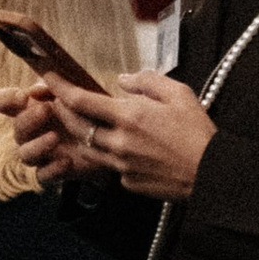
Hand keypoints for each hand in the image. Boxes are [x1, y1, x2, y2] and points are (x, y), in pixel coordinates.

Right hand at [0, 74, 94, 183]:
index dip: (5, 100)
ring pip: (25, 154)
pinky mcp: (53, 172)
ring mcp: (41, 153)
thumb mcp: (75, 93)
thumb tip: (35, 90)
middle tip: (47, 109)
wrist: (111, 139)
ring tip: (55, 137)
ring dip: (37, 145)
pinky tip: (67, 161)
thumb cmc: (89, 110)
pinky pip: (42, 176)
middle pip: (17, 128)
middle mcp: (31, 132)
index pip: (4, 103)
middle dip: (29, 119)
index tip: (22, 96)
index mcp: (31, 108)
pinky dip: (52, 169)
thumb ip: (56, 88)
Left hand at [71, 69, 216, 200]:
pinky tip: (116, 147)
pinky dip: (107, 154)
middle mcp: (119, 141)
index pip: (81, 100)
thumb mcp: (178, 93)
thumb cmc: (198, 132)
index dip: (60, 87)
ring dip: (80, 133)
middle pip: (76, 126)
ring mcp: (121, 165)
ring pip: (87, 148)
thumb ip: (147, 81)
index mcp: (130, 116)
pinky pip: (108, 166)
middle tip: (60, 101)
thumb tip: (124, 80)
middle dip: (62, 111)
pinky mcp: (128, 182)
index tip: (48, 77)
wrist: (211, 173)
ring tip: (82, 122)